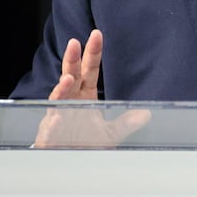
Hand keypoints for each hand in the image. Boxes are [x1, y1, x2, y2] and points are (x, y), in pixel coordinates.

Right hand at [33, 29, 150, 147]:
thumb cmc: (86, 142)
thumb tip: (146, 113)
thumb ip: (127, 122)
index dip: (92, 53)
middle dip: (71, 60)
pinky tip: (56, 119)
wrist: (70, 162)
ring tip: (68, 78)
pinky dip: (52, 124)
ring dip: (62, 88)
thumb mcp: (112, 132)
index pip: (89, 71)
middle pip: (70, 77)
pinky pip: (50, 128)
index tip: (97, 34)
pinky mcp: (50, 135)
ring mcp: (58, 116)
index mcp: (84, 96)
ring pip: (57, 99)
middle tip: (74, 43)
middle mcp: (70, 102)